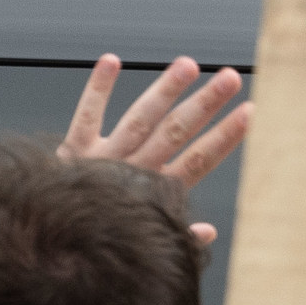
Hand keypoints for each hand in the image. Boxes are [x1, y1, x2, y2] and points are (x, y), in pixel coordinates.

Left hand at [60, 53, 251, 245]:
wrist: (56, 243)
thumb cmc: (105, 237)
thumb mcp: (150, 242)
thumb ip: (180, 236)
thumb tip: (209, 232)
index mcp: (156, 191)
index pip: (200, 160)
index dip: (226, 137)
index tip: (249, 114)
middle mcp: (133, 169)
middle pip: (176, 131)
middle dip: (206, 104)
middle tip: (230, 79)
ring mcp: (104, 158)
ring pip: (140, 119)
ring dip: (165, 90)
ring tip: (188, 64)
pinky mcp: (74, 150)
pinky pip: (87, 115)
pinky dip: (98, 89)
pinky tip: (112, 61)